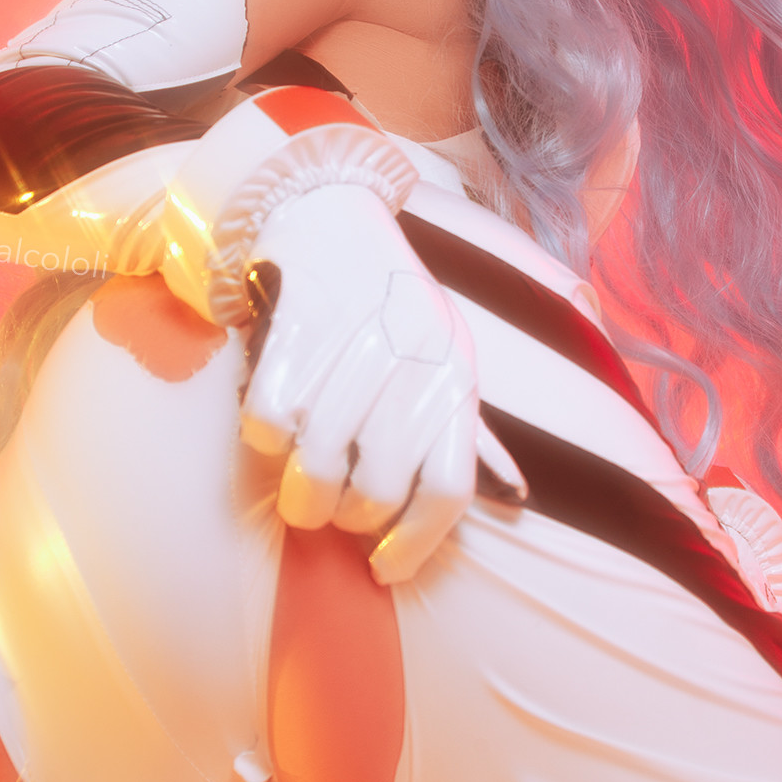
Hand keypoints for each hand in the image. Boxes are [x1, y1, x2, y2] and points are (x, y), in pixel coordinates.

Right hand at [239, 183, 524, 582]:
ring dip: (301, 496)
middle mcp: (410, 361)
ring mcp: (348, 347)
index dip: (415, 544)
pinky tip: (276, 423)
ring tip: (301, 487)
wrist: (324, 212)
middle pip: (374, 490)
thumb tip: (517, 500)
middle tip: (333, 511)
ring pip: (315, 469)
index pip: (448, 488)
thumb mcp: (448, 355)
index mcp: (457, 373)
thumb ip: (472, 430)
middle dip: (346, 519)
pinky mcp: (291, 333)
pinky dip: (264, 440)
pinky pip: (267, 427)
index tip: (386, 570)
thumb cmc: (389, 302)